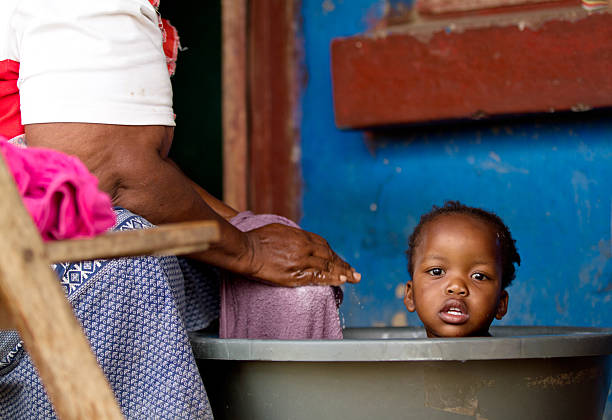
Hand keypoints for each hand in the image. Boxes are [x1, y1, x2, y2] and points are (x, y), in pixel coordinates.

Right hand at [242, 223, 360, 286]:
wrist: (246, 250)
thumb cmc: (258, 238)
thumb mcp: (280, 229)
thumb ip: (294, 235)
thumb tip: (302, 239)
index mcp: (301, 236)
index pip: (324, 245)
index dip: (334, 254)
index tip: (341, 260)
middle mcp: (304, 248)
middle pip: (329, 256)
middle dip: (343, 265)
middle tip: (355, 273)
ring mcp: (300, 262)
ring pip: (327, 267)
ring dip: (342, 273)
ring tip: (353, 279)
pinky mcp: (294, 275)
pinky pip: (317, 278)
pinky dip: (330, 279)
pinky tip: (341, 282)